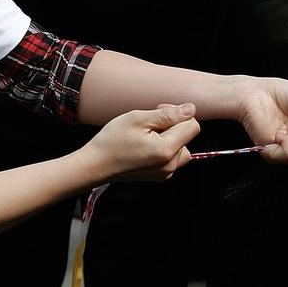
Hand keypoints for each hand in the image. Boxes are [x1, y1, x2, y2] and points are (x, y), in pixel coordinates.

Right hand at [80, 103, 199, 182]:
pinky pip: (172, 157)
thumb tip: (190, 110)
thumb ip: (168, 114)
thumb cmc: (111, 141)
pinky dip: (163, 148)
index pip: (192, 126)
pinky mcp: (159, 176)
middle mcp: (170, 165)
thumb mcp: (138, 119)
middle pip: (187, 137)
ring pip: (181, 147)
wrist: (95, 165)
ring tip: (146, 135)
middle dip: (173, 125)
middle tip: (148, 123)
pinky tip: (144, 145)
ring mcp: (165, 173)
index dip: (178, 114)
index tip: (159, 112)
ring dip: (169, 137)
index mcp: (167, 151)